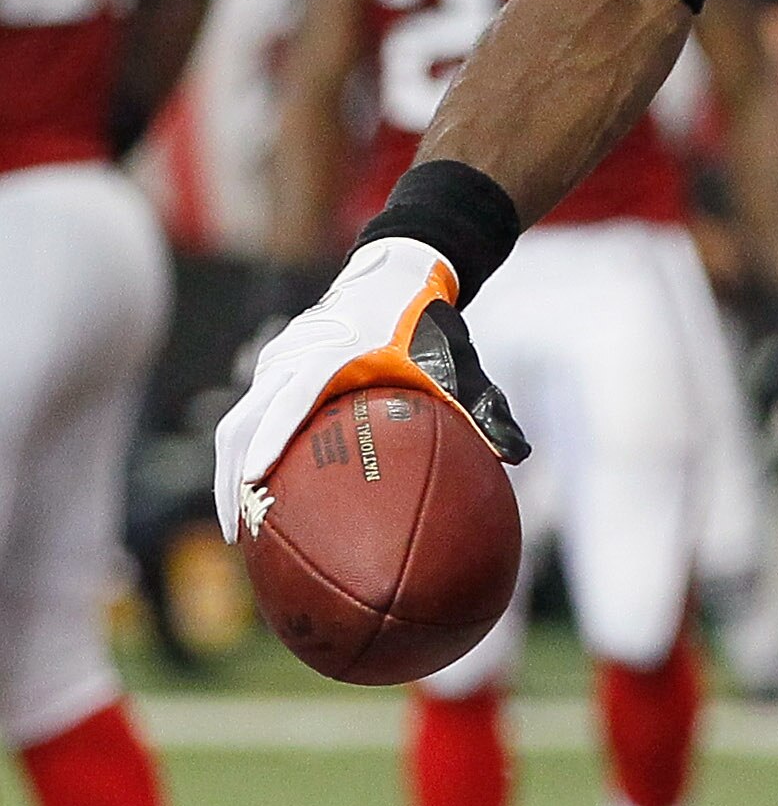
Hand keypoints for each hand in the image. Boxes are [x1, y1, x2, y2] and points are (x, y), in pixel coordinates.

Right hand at [213, 235, 527, 539]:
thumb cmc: (427, 322)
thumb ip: (482, 409)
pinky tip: (259, 495)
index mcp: (330, 356)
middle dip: (232, 478)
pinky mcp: (274, 366)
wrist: (397, 270)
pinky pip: (249, 413)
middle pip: (242, 422)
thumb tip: (519, 458)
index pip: (290, 401)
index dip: (270, 442)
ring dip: (230, 472)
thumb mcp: (454, 362)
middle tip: (239, 534)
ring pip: (237, 421)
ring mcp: (277, 360)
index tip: (257, 485)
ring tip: (240, 529)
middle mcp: (292, 357)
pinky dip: (244, 451)